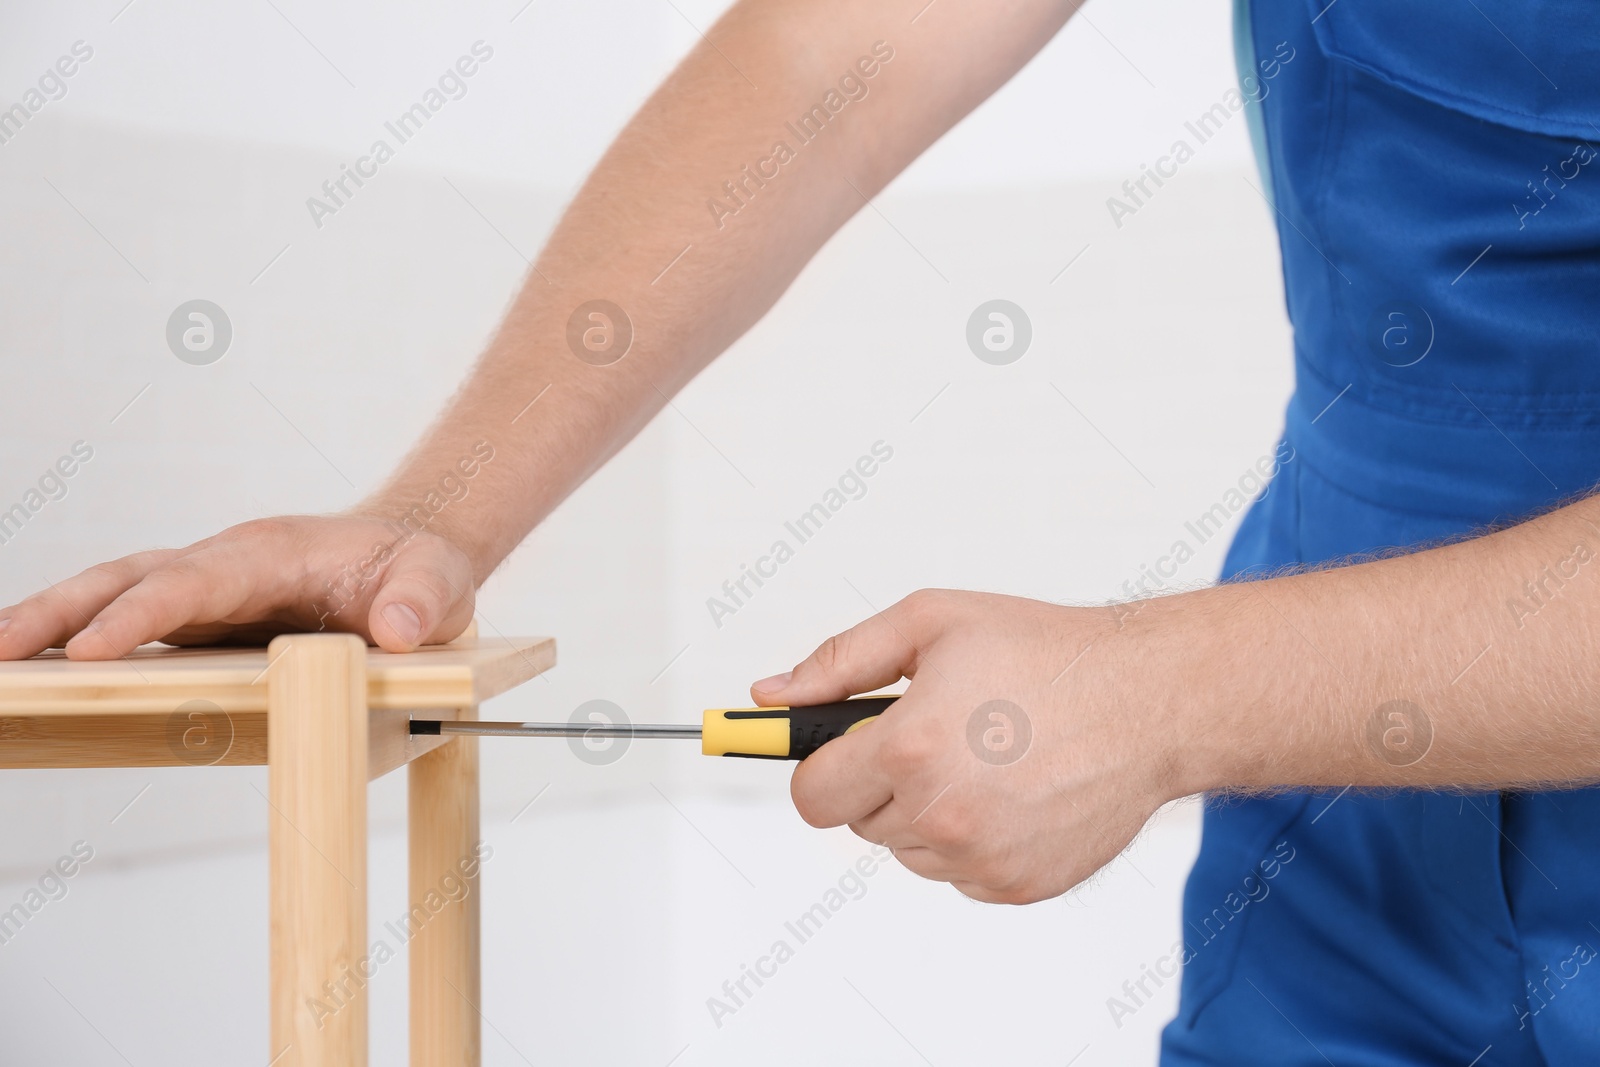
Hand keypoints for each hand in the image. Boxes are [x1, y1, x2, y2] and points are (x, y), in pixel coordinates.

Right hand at [0, 515, 476, 659]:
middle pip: (124, 579)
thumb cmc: (420, 571)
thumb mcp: (441, 582)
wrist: (411, 562)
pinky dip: (74, 644)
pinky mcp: (198, 622)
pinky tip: (33, 679)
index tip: (92, 652)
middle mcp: (222, 566)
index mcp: (270, 552)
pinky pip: (126, 627)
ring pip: (109, 598)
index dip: (142, 614)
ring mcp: (203, 593)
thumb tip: (399, 630)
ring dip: (46, 628)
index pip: (193, 581)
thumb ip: (423, 599)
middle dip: (57, 614)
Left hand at [755, 589, 1195, 903]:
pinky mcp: (1017, 886)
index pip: (812, 795)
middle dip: (880, 781)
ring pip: (907, 850)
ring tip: (984, 757)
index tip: (840, 753)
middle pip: (859, 822)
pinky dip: (971, 840)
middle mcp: (941, 815)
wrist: (1149, 700)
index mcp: (910, 748)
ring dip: (926, 812)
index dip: (821, 768)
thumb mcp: (930, 624)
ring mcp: (981, 859)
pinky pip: (958, 873)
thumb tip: (772, 694)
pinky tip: (1013, 791)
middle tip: (937, 734)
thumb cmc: (1046, 651)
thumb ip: (840, 662)